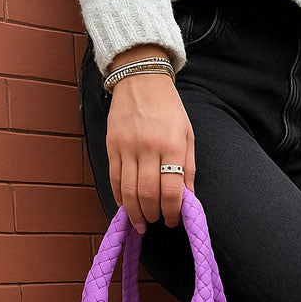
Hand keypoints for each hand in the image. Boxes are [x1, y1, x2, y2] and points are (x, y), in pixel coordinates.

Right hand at [104, 46, 195, 231]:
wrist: (141, 79)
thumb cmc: (169, 109)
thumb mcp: (187, 134)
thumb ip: (188, 168)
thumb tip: (187, 198)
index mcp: (172, 145)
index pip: (172, 189)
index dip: (172, 211)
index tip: (172, 221)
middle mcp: (149, 147)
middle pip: (148, 193)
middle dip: (152, 214)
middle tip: (156, 221)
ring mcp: (127, 146)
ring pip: (128, 190)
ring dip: (134, 212)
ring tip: (140, 222)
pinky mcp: (112, 145)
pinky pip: (114, 178)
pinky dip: (119, 196)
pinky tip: (125, 205)